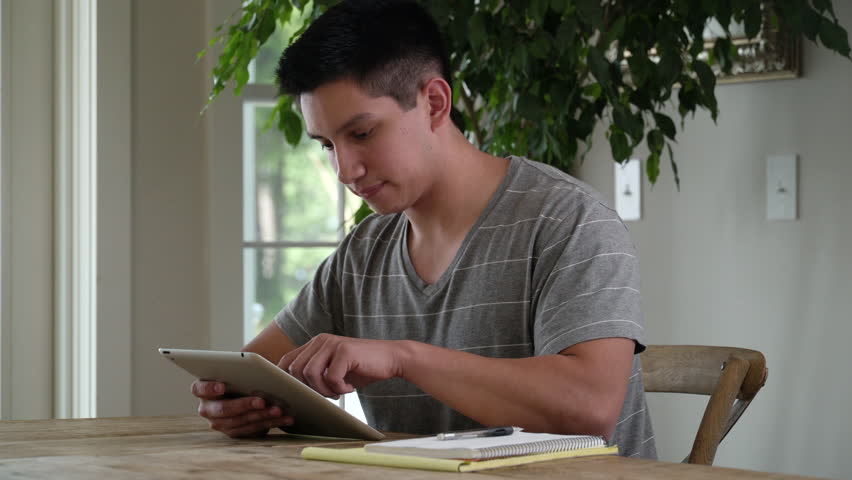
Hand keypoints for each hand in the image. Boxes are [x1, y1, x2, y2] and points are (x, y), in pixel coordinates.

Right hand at [191, 379, 294, 437]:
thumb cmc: (241, 376)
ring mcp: (219, 423)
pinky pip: (252, 430)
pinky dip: (271, 423)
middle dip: (244, 405)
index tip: (222, 386)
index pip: (199, 388)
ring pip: (240, 422)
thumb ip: (240, 370)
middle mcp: (207, 409)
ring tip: (279, 410)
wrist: (246, 389)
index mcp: (203, 389)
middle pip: (223, 409)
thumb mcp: (239, 371)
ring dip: (261, 416)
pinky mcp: (234, 433)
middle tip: (262, 401)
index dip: (210, 388)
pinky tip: (286, 418)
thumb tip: (258, 371)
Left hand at [277, 334, 408, 397]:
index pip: (287, 360)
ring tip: (340, 390)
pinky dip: (340, 388)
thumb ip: (316, 374)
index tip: (296, 394)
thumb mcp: (334, 370)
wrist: (392, 358)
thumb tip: (293, 392)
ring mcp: (333, 343)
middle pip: (296, 370)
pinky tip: (350, 387)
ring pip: (311, 374)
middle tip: (329, 393)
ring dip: (325, 390)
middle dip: (310, 388)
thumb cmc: (362, 368)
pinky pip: (331, 377)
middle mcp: (321, 340)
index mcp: (315, 344)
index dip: (285, 379)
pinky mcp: (345, 350)